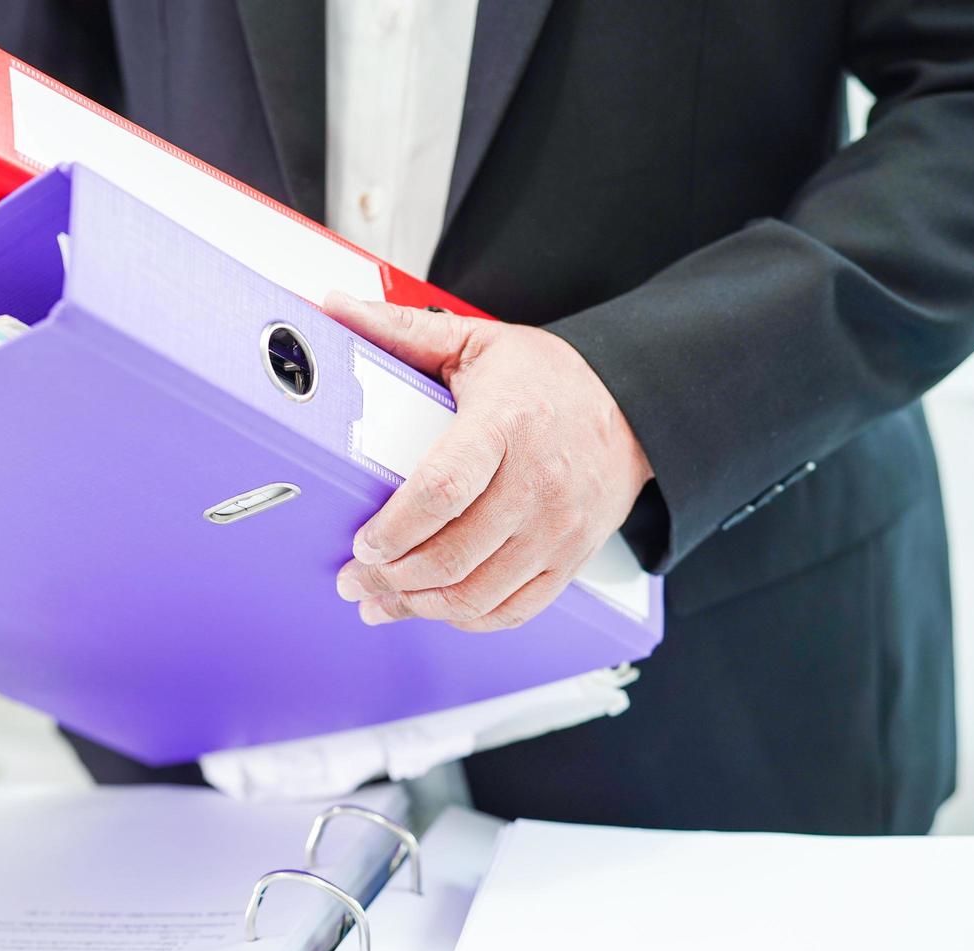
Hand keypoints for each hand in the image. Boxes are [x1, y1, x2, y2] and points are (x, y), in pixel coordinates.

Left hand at [324, 291, 652, 631]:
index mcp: (506, 426)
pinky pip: (513, 610)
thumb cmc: (551, 379)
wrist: (635, 407)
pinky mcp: (569, 560)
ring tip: (380, 602)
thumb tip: (338, 309)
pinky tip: (434, 608)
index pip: (445, 489)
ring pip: (478, 593)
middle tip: (354, 580)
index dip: (396, 527)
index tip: (362, 542)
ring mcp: (557, 530)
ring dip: (419, 606)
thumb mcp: (478, 340)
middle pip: (454, 554)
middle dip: (391, 578)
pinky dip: (466, 619)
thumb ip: (404, 329)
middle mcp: (537, 485)